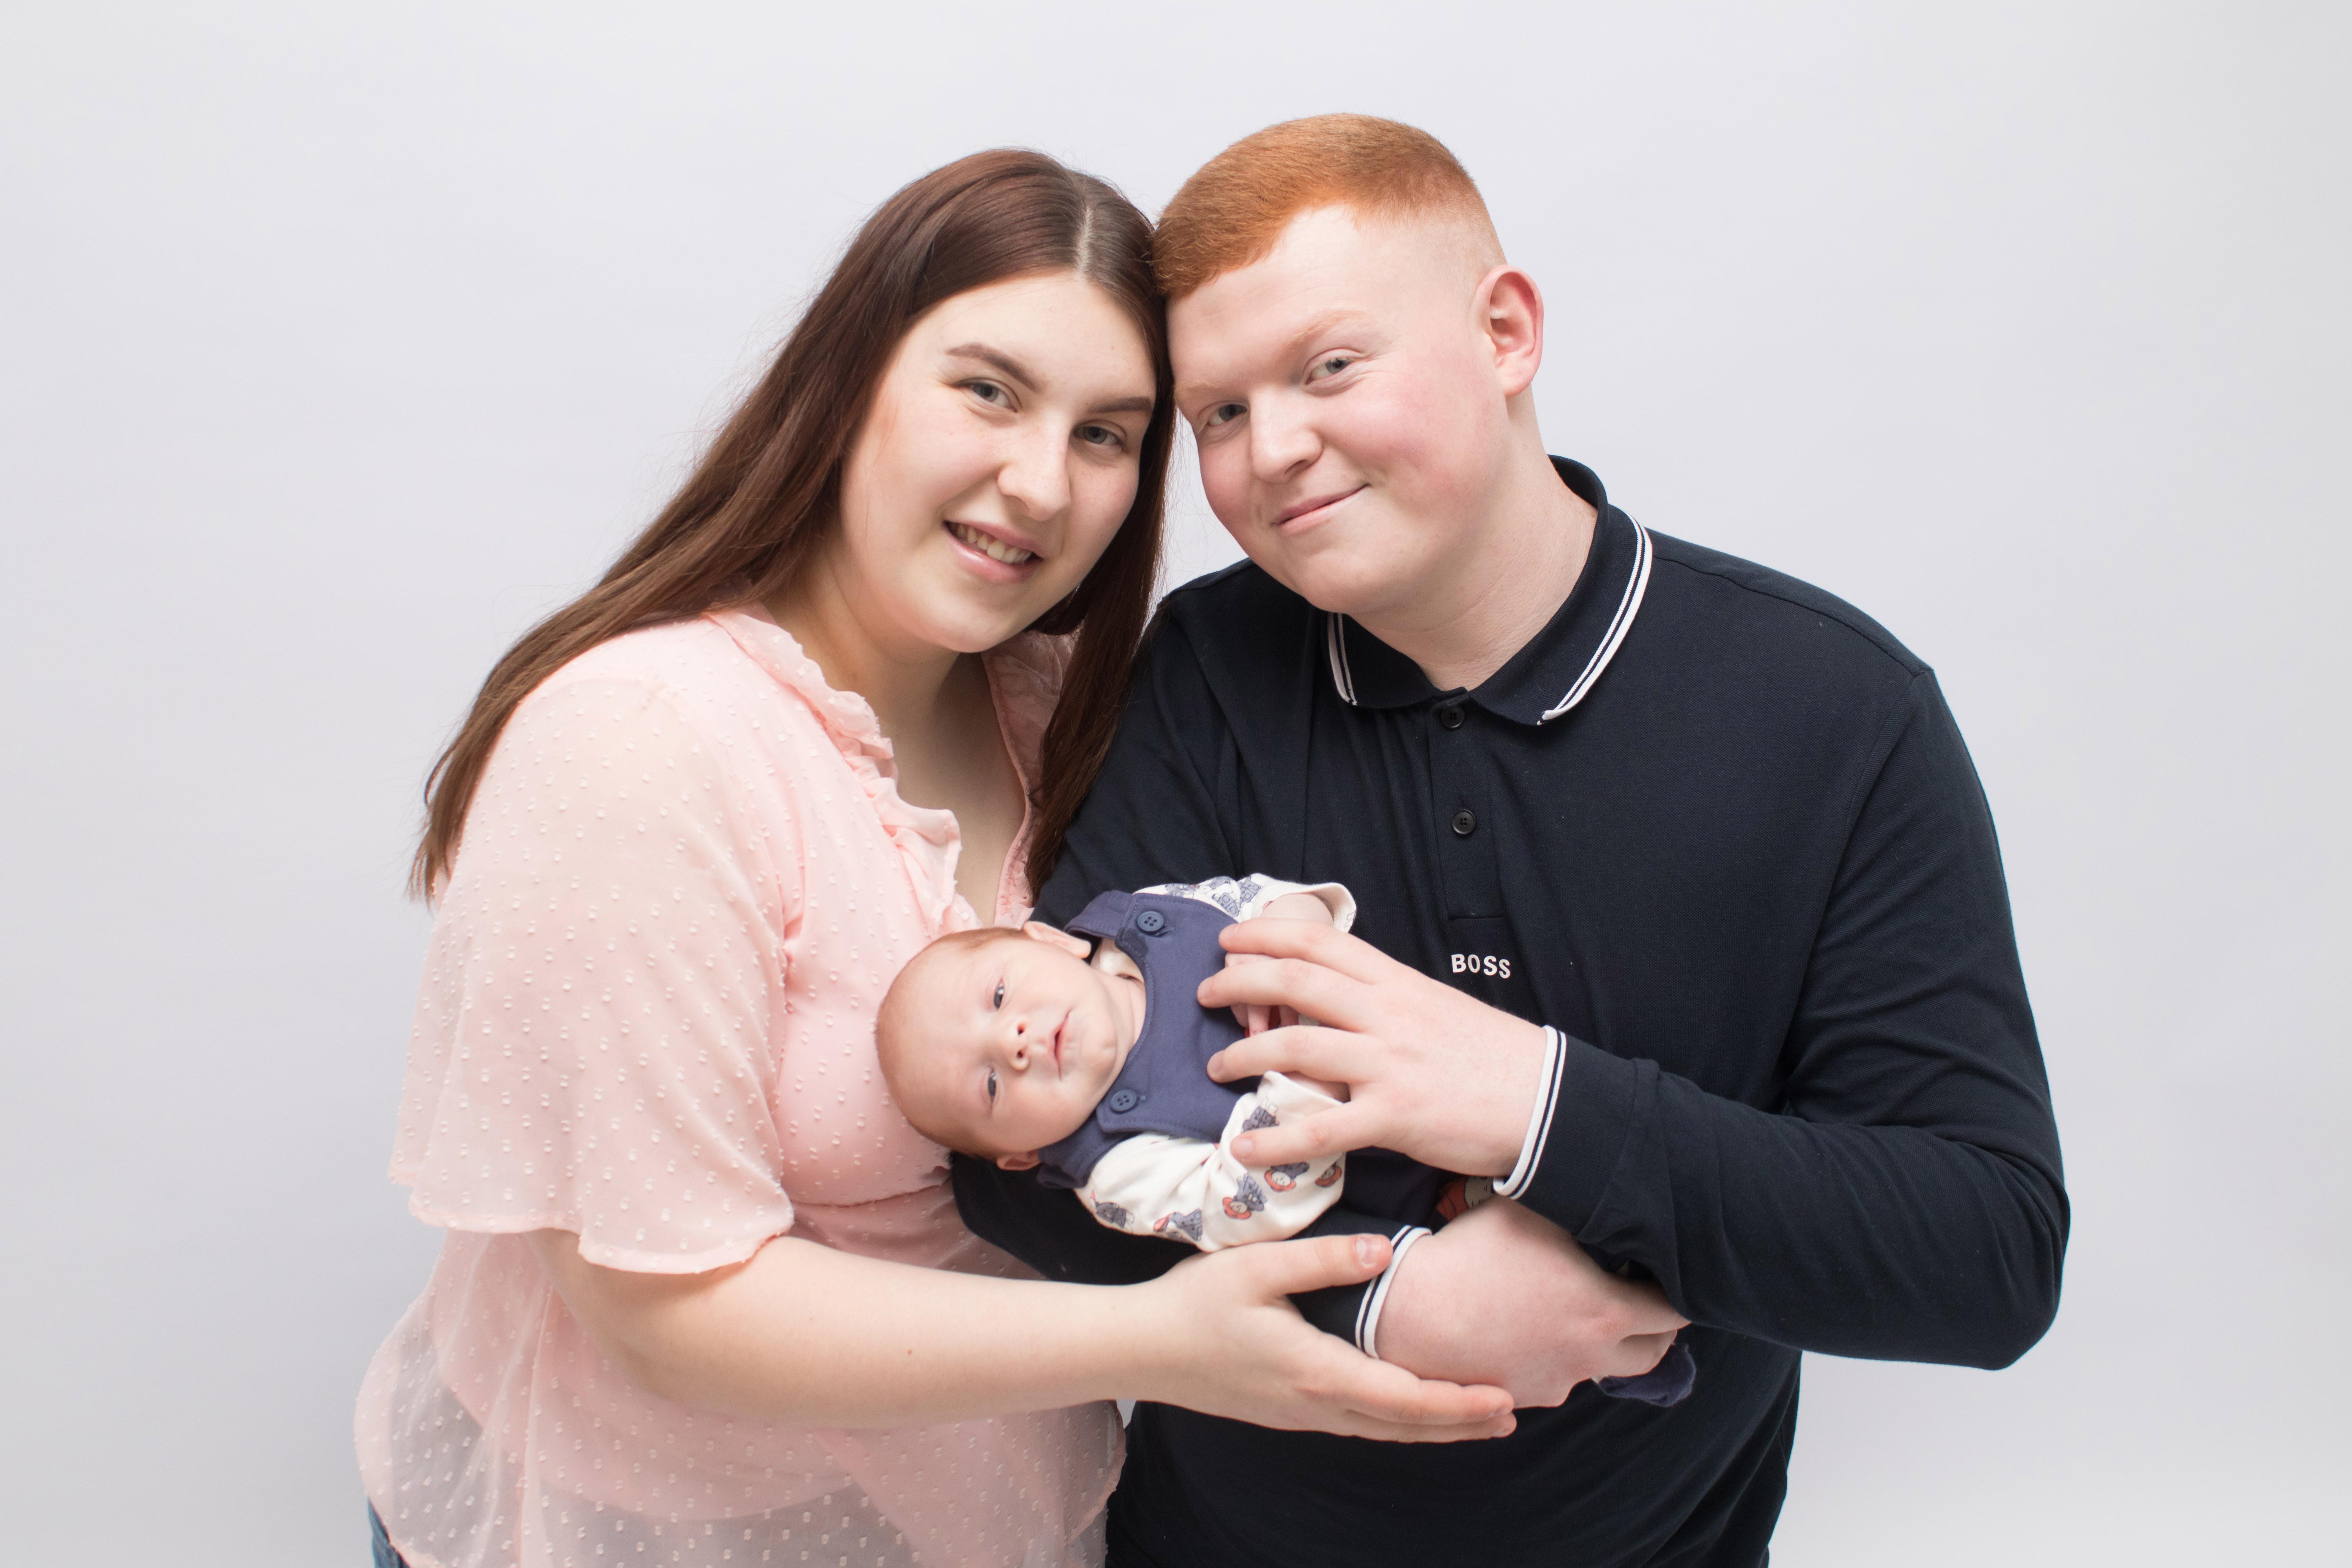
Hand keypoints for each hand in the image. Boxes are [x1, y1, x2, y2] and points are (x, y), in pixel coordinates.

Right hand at [1133, 1231, 1517, 1441]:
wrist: (1139, 1349)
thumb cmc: (1193, 1303)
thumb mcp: (1257, 1267)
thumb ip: (1324, 1259)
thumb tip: (1386, 1253)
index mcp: (1318, 1371)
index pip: (1405, 1399)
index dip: (1458, 1402)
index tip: (1502, 1396)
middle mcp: (1317, 1404)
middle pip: (1404, 1426)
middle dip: (1461, 1423)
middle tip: (1512, 1413)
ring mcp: (1302, 1413)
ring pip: (1383, 1431)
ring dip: (1433, 1427)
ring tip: (1478, 1418)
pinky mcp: (1288, 1410)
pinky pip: (1359, 1424)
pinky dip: (1399, 1421)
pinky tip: (1410, 1409)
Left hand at [1200, 920, 1547, 1175]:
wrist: (1548, 1101)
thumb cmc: (1493, 1058)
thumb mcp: (1437, 1007)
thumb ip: (1387, 999)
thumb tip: (1341, 996)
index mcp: (1397, 983)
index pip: (1320, 943)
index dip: (1266, 935)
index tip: (1232, 939)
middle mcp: (1387, 1015)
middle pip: (1295, 982)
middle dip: (1239, 981)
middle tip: (1206, 992)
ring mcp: (1389, 1065)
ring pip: (1296, 1047)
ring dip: (1243, 1054)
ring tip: (1216, 1066)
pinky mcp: (1395, 1117)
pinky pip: (1321, 1129)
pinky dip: (1275, 1141)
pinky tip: (1243, 1149)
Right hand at [1372, 1200, 1686, 1407]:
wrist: (1407, 1313)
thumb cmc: (1469, 1256)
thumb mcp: (1526, 1212)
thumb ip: (1570, 1205)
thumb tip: (1592, 1180)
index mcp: (1605, 1312)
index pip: (1675, 1313)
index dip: (1681, 1293)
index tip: (1672, 1275)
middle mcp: (1589, 1358)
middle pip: (1653, 1353)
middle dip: (1657, 1327)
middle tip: (1644, 1300)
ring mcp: (1555, 1383)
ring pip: (1601, 1368)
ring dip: (1604, 1344)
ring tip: (1580, 1312)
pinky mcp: (1521, 1396)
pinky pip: (1555, 1377)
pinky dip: (1556, 1356)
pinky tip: (1531, 1327)